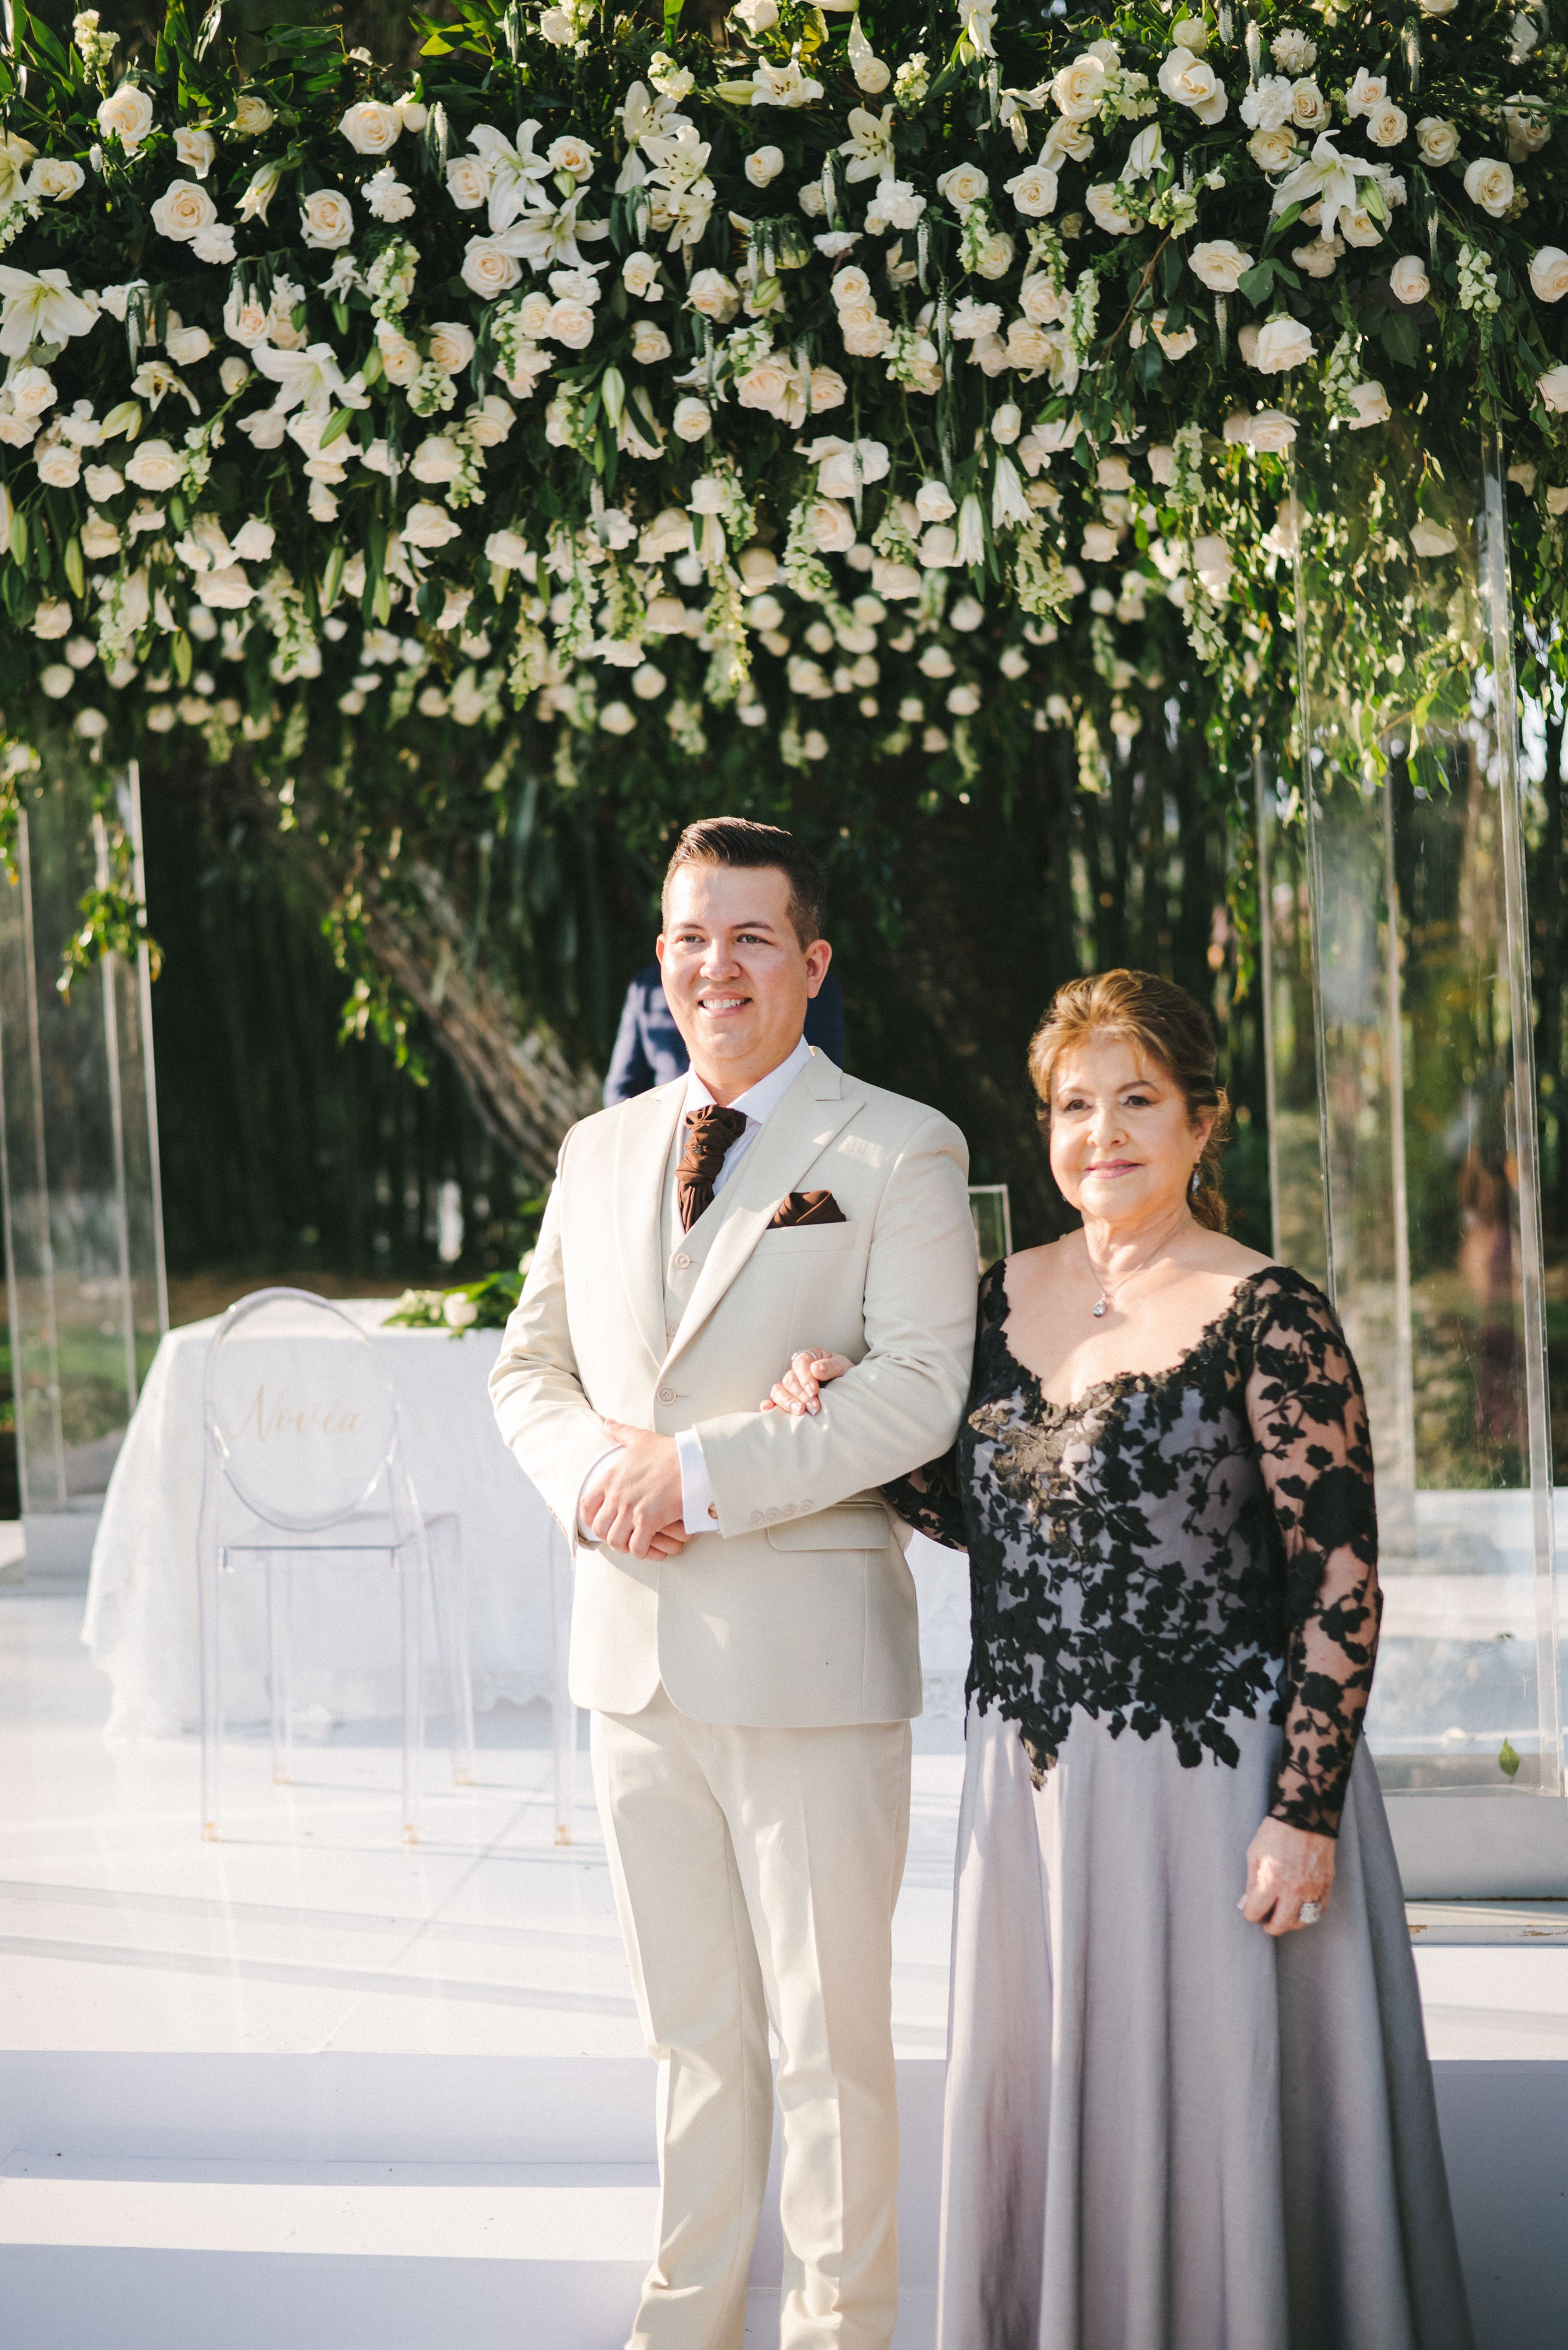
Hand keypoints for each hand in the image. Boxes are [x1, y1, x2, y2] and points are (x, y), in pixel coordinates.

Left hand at [583, 1423, 686, 1558]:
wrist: (692, 1461)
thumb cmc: (668, 1451)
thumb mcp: (639, 1439)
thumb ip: (620, 1433)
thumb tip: (606, 1423)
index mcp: (611, 1478)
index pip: (586, 1506)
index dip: (589, 1520)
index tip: (599, 1523)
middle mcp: (617, 1495)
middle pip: (599, 1528)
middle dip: (608, 1536)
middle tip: (621, 1536)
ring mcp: (632, 1509)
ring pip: (615, 1541)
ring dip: (624, 1546)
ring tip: (634, 1543)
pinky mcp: (649, 1521)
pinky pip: (637, 1547)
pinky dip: (641, 1551)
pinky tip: (649, 1547)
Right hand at [760, 1348, 853, 1415]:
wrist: (850, 1393)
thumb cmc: (845, 1377)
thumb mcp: (843, 1367)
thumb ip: (831, 1366)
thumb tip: (816, 1369)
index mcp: (809, 1358)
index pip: (800, 1363)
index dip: (805, 1377)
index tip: (814, 1391)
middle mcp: (796, 1372)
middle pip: (789, 1379)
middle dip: (801, 1395)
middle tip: (814, 1408)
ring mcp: (789, 1387)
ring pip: (778, 1391)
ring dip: (787, 1402)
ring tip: (799, 1412)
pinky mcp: (786, 1401)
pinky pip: (773, 1401)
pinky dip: (768, 1405)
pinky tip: (768, 1410)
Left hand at [1240, 1816, 1335, 1936]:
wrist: (1304, 1817)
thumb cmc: (1275, 1833)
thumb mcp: (1254, 1854)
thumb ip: (1252, 1881)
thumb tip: (1248, 1902)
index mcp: (1271, 1881)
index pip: (1256, 1913)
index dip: (1251, 1913)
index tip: (1251, 1910)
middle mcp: (1292, 1889)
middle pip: (1280, 1924)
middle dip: (1270, 1926)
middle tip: (1267, 1922)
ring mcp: (1312, 1889)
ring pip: (1301, 1921)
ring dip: (1290, 1923)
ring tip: (1284, 1916)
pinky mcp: (1326, 1884)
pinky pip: (1318, 1910)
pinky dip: (1309, 1913)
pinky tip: (1301, 1908)